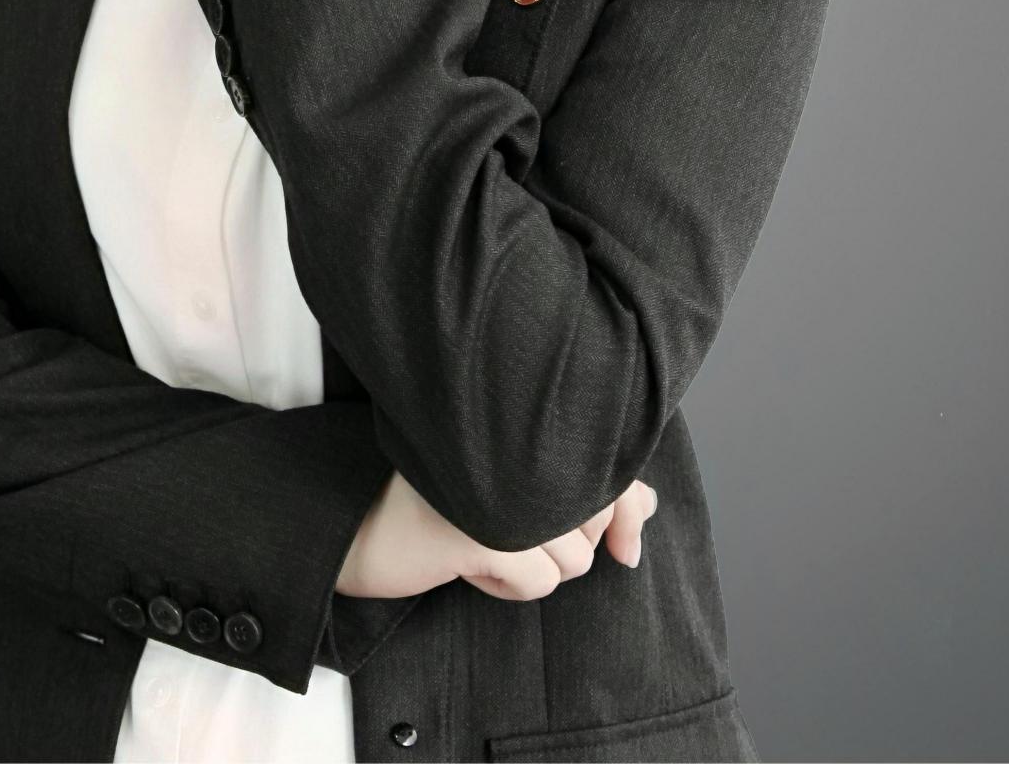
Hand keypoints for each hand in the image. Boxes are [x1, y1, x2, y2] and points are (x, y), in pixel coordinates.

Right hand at [336, 470, 658, 601]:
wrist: (359, 519)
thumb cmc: (441, 501)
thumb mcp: (519, 492)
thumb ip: (588, 491)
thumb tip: (648, 509)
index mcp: (530, 423)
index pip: (612, 472)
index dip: (624, 512)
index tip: (621, 545)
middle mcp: (521, 447)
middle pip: (598, 522)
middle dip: (562, 543)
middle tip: (501, 524)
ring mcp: (503, 488)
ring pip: (574, 561)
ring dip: (531, 567)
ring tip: (478, 538)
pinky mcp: (483, 531)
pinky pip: (539, 582)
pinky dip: (506, 587)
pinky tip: (465, 562)